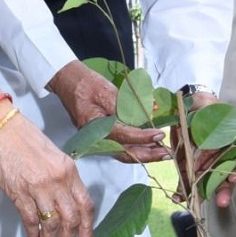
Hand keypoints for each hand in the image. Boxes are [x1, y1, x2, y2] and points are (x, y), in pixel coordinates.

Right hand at [0, 112, 94, 236]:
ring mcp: (38, 188)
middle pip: (70, 220)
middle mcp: (57, 181)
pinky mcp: (19, 192)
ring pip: (51, 224)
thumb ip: (62, 179)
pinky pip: (30, 220)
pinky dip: (33, 234)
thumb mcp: (53, 156)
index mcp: (69, 170)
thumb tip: (65, 205)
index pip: (85, 205)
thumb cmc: (24, 139)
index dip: (87, 229)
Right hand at [46, 60, 170, 164]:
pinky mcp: (102, 136)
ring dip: (144, 154)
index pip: (124, 136)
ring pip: (124, 153)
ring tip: (162, 153)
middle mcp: (96, 138)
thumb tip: (148, 115)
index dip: (143, 137)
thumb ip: (126, 106)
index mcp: (95, 127)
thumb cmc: (86, 84)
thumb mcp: (107, 91)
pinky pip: (121, 146)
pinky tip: (150, 146)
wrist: (68, 81)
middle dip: (148, 154)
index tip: (159, 134)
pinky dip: (136, 148)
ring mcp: (98, 139)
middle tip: (166, 153)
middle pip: (125, 152)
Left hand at [171, 91, 235, 207]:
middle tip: (221, 201)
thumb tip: (205, 131)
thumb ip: (207, 117)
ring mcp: (206, 163)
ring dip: (201, 194)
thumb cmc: (202, 106)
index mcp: (231, 141)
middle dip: (224, 190)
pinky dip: (184, 190)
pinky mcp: (190, 167)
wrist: (186, 108)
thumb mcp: (206, 107)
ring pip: (207, 183)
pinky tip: (178, 197)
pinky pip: (189, 181)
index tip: (233, 178)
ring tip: (193, 203)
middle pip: (227, 176)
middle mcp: (221, 156)